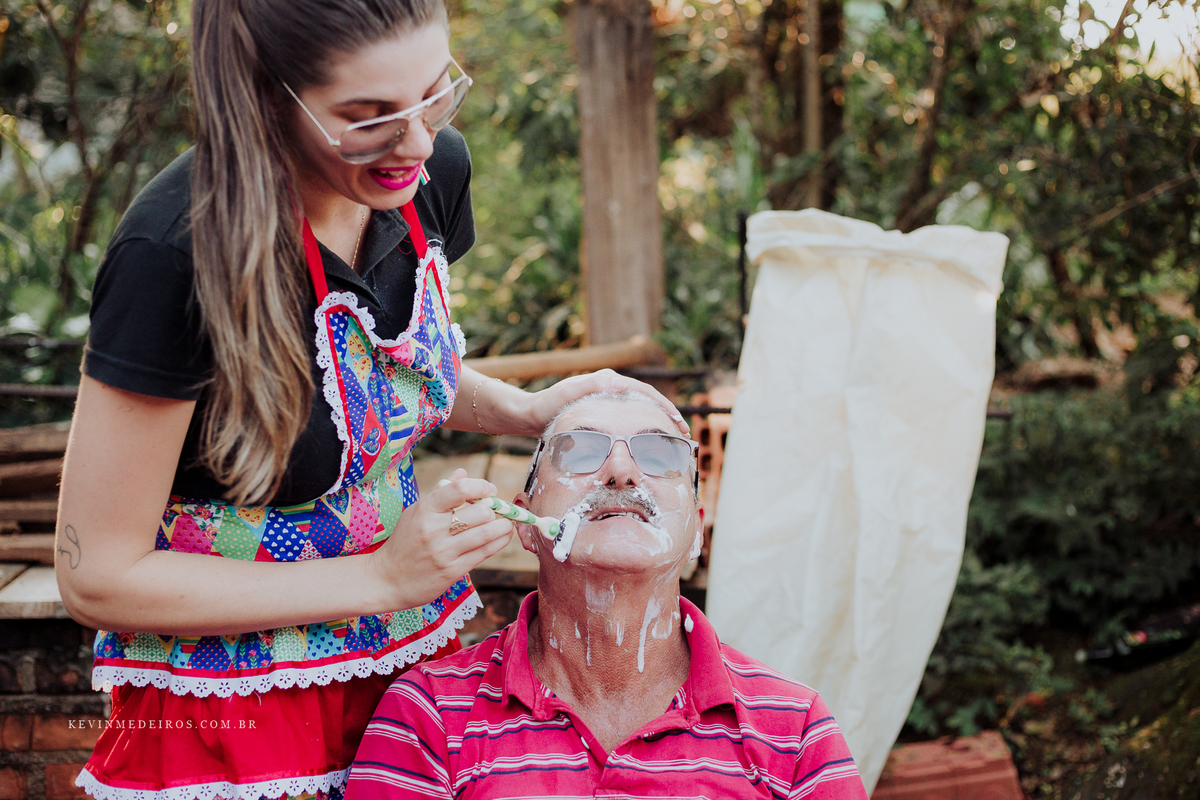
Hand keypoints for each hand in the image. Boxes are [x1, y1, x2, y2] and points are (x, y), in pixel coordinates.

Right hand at [369, 469, 512, 608]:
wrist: (386, 579)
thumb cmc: (404, 542)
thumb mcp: (416, 512)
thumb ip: (441, 493)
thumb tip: (462, 472)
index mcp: (425, 509)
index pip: (459, 489)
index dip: (481, 486)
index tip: (489, 489)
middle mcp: (433, 529)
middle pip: (479, 512)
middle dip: (495, 509)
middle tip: (498, 510)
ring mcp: (443, 552)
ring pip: (486, 533)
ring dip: (503, 526)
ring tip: (506, 523)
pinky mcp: (451, 571)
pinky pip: (484, 553)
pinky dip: (499, 542)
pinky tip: (503, 536)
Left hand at [526, 369, 689, 435]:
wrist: (528, 415)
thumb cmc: (545, 406)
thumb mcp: (566, 395)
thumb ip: (590, 386)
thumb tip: (618, 380)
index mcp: (607, 382)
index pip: (645, 392)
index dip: (665, 407)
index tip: (678, 423)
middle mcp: (610, 388)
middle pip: (648, 402)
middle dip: (668, 417)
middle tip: (684, 436)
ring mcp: (606, 401)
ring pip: (640, 413)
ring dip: (658, 425)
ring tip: (672, 443)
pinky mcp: (602, 414)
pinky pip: (629, 421)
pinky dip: (642, 432)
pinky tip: (647, 448)